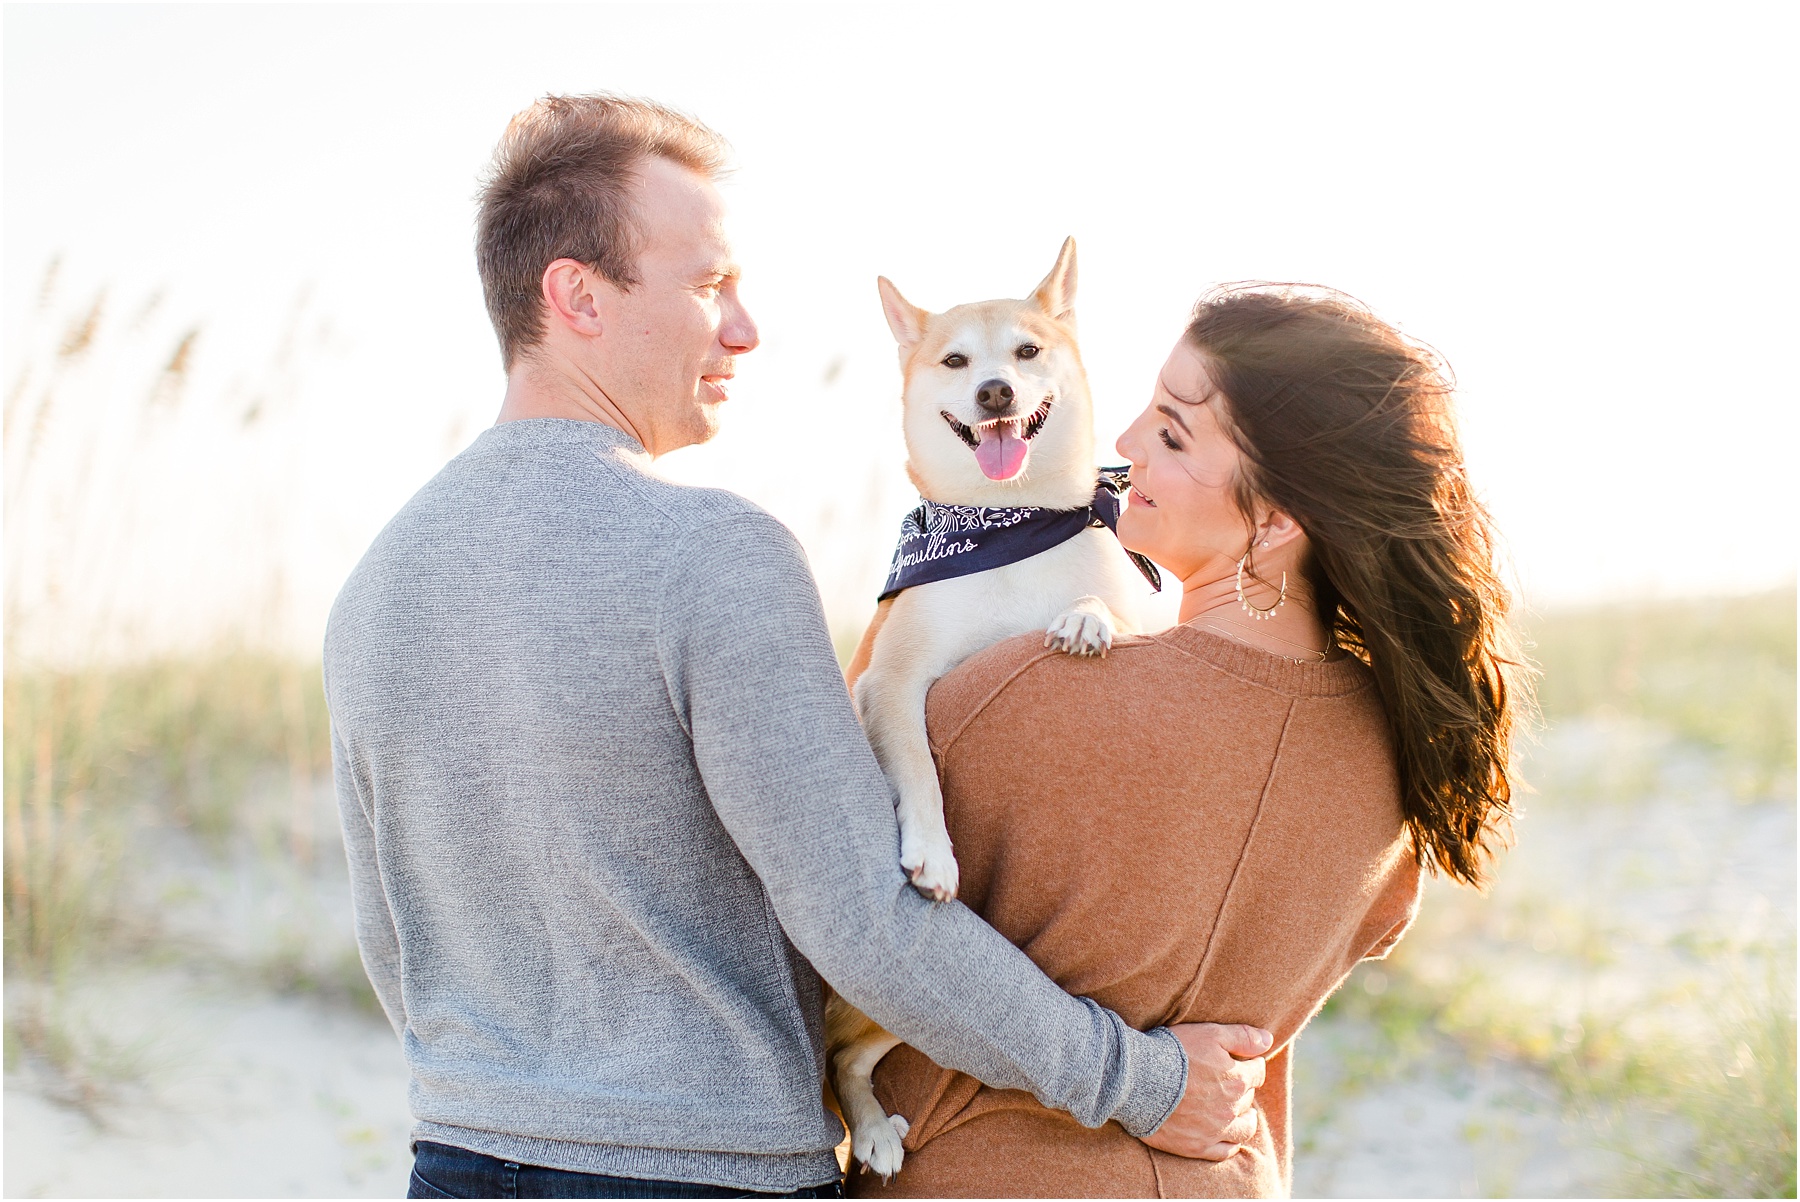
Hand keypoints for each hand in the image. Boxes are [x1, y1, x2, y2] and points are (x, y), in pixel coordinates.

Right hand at [1140, 1023, 1272, 1159]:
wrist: (1138, 1080)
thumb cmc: (1173, 1053)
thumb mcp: (1210, 1034)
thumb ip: (1242, 1037)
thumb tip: (1268, 1040)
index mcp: (1236, 1080)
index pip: (1257, 1072)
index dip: (1249, 1064)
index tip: (1240, 1061)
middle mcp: (1231, 1108)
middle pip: (1248, 1098)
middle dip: (1242, 1088)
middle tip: (1228, 1081)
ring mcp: (1215, 1130)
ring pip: (1244, 1128)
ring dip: (1244, 1118)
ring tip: (1237, 1111)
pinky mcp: (1198, 1146)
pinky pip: (1225, 1151)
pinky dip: (1230, 1143)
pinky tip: (1226, 1135)